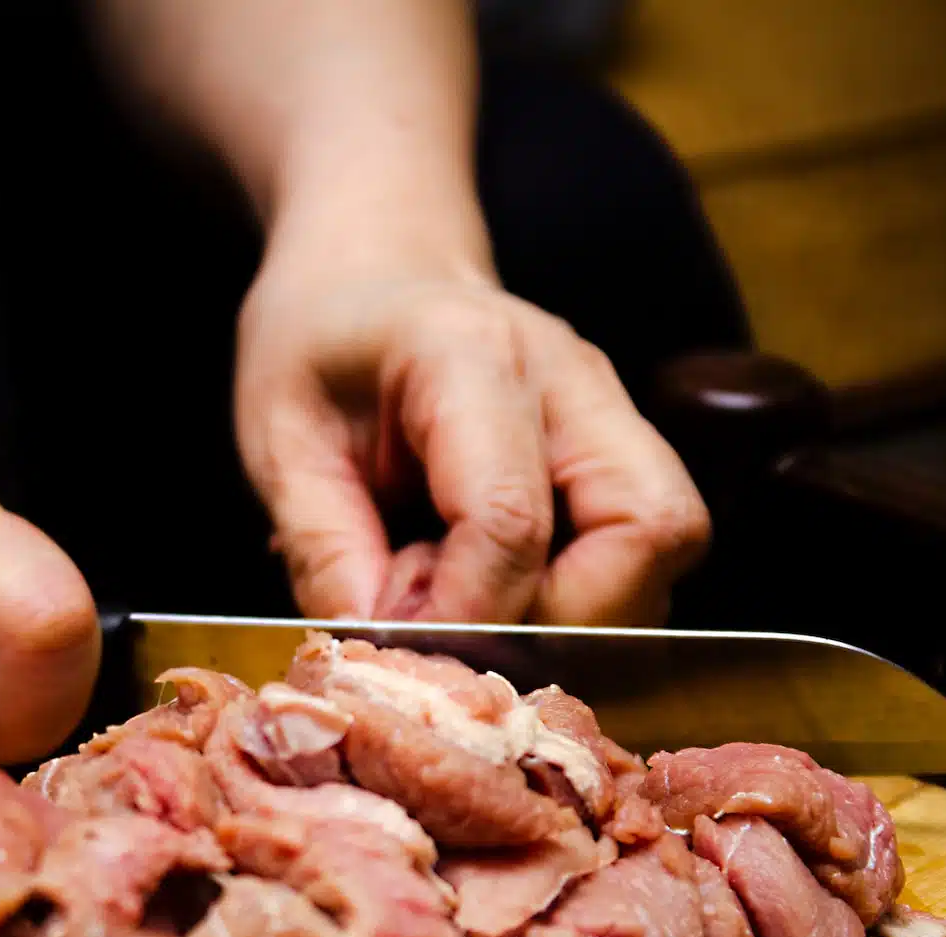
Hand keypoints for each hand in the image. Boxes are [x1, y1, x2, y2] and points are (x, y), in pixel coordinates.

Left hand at [235, 252, 710, 625]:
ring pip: (667, 543)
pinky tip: (506, 586)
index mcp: (468, 353)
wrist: (369, 273)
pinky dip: (589, 596)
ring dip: (587, 611)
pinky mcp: (623, 448)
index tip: (410, 649)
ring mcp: (612, 410)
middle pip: (647, 528)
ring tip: (483, 604)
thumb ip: (326, 551)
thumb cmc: (319, 344)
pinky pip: (647, 548)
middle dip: (568, 619)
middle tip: (472, 636)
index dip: (467, 613)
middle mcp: (570, 378)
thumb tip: (385, 655)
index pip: (510, 517)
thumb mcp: (278, 441)